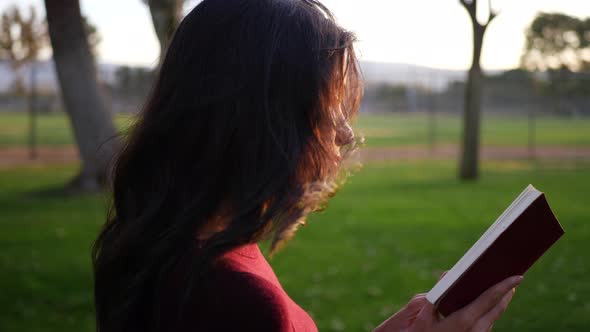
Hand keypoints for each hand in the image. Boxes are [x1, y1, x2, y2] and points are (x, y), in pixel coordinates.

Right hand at [374, 275, 521, 331]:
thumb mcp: (424, 315)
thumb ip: (437, 294)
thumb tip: (448, 274)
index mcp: (464, 321)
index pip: (489, 299)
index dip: (505, 286)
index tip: (518, 277)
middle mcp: (476, 330)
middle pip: (498, 308)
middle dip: (507, 291)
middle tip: (514, 276)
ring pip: (494, 316)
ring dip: (500, 301)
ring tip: (505, 287)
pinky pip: (489, 322)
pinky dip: (492, 310)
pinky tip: (489, 303)